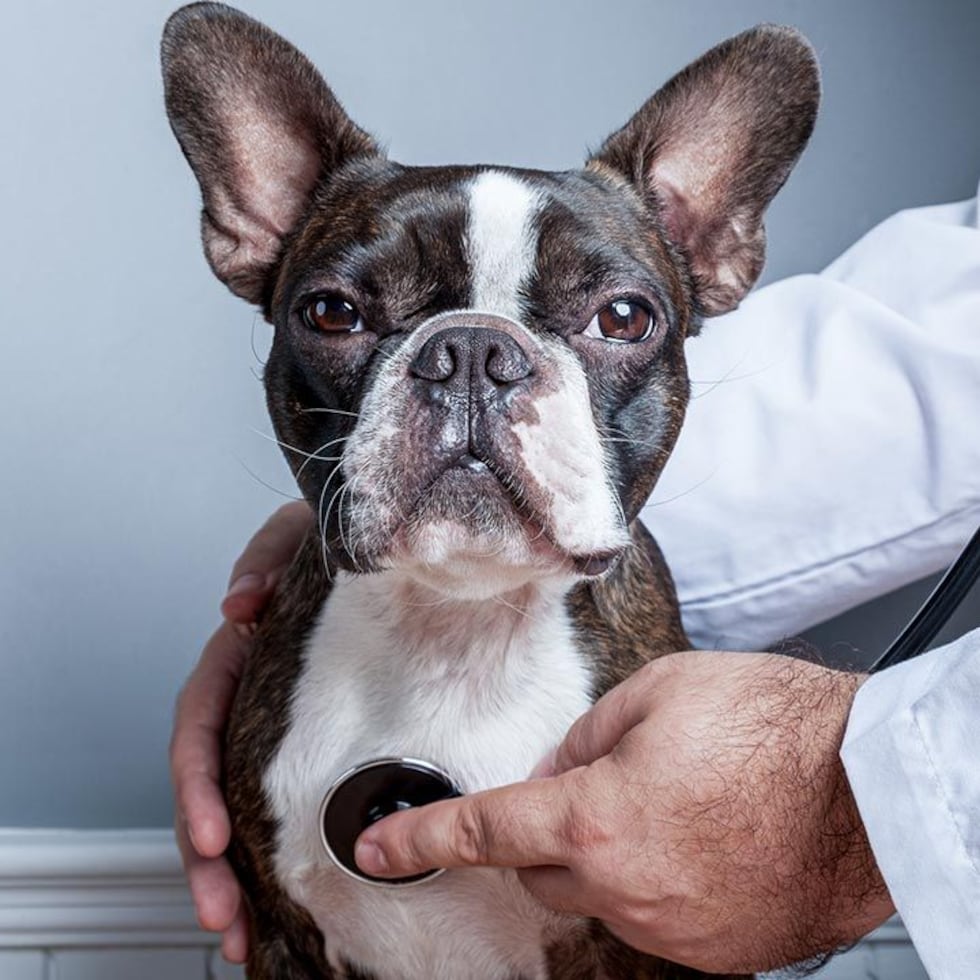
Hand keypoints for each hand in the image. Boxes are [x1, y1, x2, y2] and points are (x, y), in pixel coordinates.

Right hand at [170, 501, 311, 962]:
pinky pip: (283, 799)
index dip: (197, 783)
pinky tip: (279, 897)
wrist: (391, 547)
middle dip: (204, 857)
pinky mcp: (314, 741)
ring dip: (232, 874)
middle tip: (221, 914)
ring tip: (237, 931)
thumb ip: (265, 557)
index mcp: (239, 654)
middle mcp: (250, 696)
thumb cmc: (338, 544)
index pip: (201, 723)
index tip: (213, 836)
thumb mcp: (299, 535)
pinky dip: (274, 852)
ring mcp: (278, 723)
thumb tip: (239, 606)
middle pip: (208, 785)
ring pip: (237, 804)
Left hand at [354, 651, 895, 973]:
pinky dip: (657, 881)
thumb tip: (557, 767)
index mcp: (597, 818)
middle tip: (598, 785)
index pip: (484, 830)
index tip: (377, 849)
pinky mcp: (715, 953)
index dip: (420, 837)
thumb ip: (586, 736)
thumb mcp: (658, 691)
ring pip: (601, 894)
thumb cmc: (773, 728)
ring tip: (676, 802)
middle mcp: (625, 889)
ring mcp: (672, 931)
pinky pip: (655, 916)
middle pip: (541, 869)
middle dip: (547, 831)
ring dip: (610, 853)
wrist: (867, 787)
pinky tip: (702, 838)